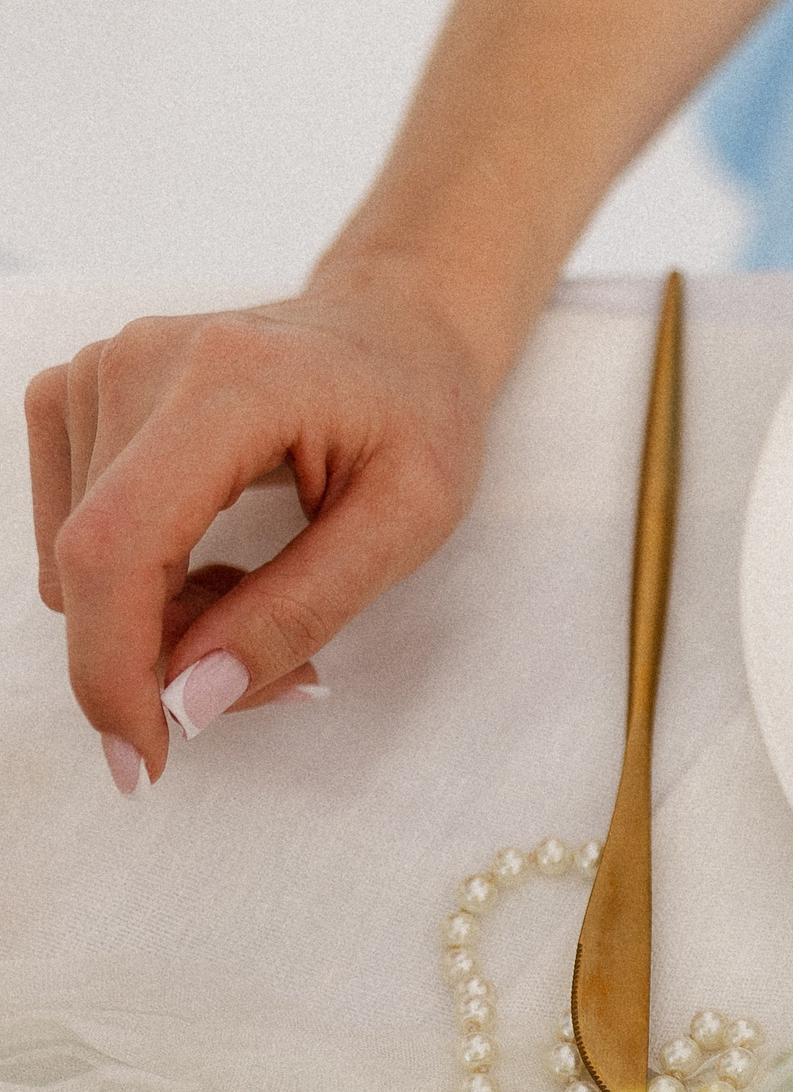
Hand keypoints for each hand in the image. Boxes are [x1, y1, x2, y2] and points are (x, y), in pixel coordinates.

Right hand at [23, 259, 496, 790]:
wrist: (397, 329)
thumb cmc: (418, 418)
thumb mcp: (408, 524)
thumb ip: (302, 609)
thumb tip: (194, 698)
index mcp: (227, 383)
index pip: (115, 546)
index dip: (112, 669)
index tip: (142, 761)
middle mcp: (137, 363)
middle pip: (91, 568)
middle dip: (172, 656)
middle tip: (290, 670)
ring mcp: (94, 372)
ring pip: (78, 566)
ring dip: (165, 620)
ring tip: (264, 596)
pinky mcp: (74, 396)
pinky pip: (77, 537)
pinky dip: (144, 583)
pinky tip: (219, 561)